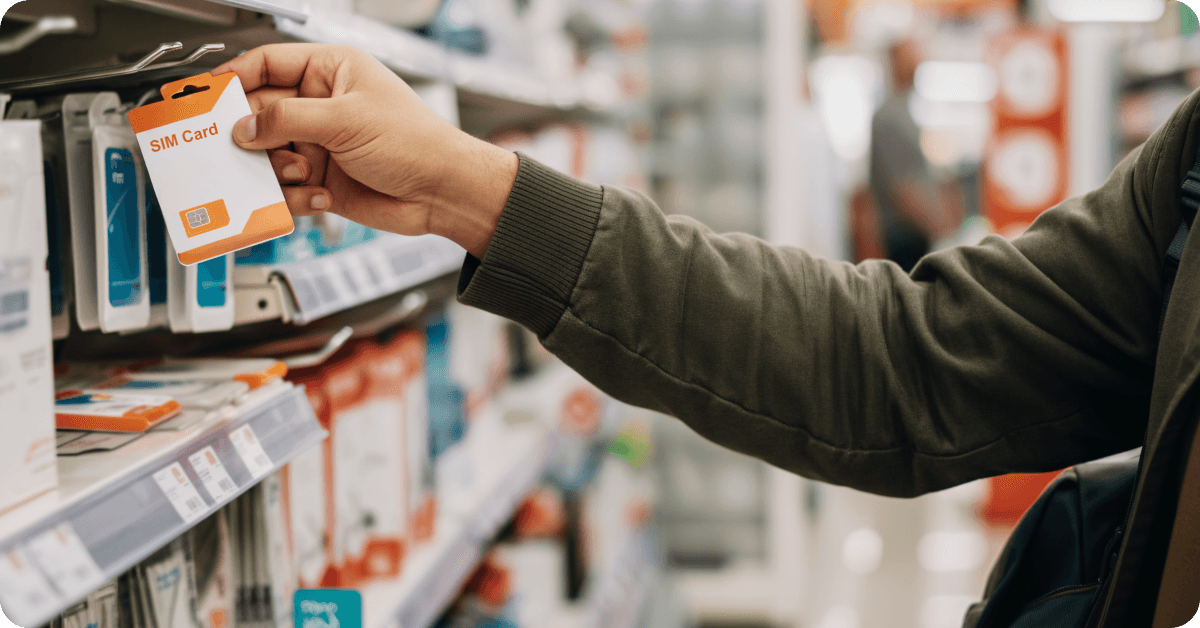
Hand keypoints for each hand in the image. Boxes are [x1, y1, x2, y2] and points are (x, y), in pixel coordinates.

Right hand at [213, 44, 518, 257]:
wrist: (443, 193)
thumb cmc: (416, 143)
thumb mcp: (346, 120)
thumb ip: (287, 120)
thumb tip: (244, 126)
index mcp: (331, 71)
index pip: (268, 64)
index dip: (235, 77)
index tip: (207, 95)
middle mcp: (323, 106)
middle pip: (261, 113)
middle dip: (250, 134)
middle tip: (232, 147)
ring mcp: (321, 144)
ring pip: (269, 155)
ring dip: (278, 170)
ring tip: (302, 174)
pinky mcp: (322, 181)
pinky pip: (288, 189)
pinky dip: (296, 197)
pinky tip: (319, 197)